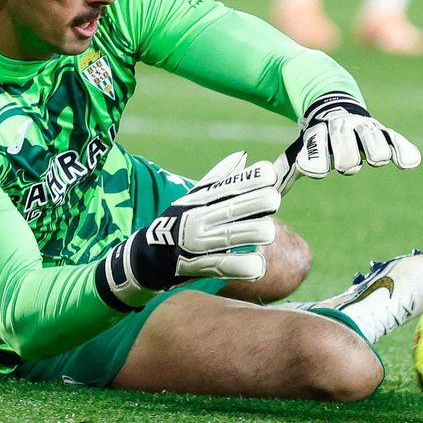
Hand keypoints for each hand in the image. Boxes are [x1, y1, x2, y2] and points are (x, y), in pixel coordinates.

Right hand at [94, 151, 279, 309]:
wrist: (148, 256)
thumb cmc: (178, 221)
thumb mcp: (195, 196)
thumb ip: (221, 176)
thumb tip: (243, 155)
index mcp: (203, 199)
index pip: (233, 183)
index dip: (254, 177)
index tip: (271, 175)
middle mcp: (202, 217)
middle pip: (239, 206)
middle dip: (263, 201)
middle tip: (274, 201)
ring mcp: (201, 242)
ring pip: (239, 234)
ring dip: (259, 232)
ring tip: (267, 232)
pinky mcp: (201, 266)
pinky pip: (229, 266)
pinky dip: (247, 266)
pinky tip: (258, 265)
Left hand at [276, 93, 421, 192]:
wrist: (330, 99)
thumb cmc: (315, 136)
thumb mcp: (299, 148)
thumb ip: (287, 170)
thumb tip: (270, 195)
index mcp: (317, 136)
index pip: (317, 152)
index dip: (315, 161)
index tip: (313, 169)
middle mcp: (341, 130)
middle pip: (346, 149)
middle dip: (345, 158)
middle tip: (344, 162)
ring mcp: (363, 128)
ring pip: (371, 140)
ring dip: (373, 151)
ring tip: (376, 158)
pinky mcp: (382, 130)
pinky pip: (395, 140)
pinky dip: (402, 150)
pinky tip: (409, 163)